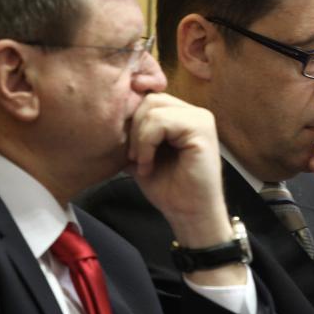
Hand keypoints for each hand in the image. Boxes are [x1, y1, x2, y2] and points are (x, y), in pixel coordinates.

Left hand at [127, 93, 229, 247]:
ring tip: (142, 162)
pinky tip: (149, 165)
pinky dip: (147, 143)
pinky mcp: (201, 128)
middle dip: (134, 128)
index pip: (148, 99)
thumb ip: (134, 132)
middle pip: (149, 100)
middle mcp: (194, 112)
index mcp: (182, 116)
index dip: (132, 119)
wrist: (189, 214)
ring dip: (140, 138)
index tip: (129, 147)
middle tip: (134, 158)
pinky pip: (161, 121)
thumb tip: (112, 114)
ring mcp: (200, 118)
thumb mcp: (142, 154)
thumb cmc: (169, 189)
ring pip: (153, 108)